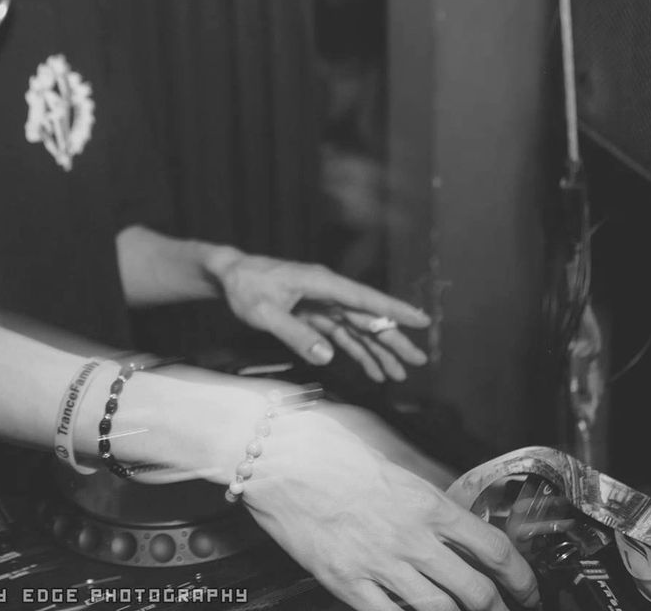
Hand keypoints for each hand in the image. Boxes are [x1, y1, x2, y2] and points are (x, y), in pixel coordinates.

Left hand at [208, 249, 430, 379]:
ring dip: (378, 351)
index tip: (420, 320)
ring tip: (399, 376)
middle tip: (418, 362)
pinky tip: (372, 370)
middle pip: (367, 317)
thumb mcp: (264, 313)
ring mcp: (323, 303)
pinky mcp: (315, 314)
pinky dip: (357, 352)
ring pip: (358, 329)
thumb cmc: (245, 287)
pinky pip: (342, 334)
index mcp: (322, 283)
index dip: (394, 310)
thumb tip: (327, 357)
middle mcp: (328, 291)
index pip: (365, 299)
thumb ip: (295, 334)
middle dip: (393, 340)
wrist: (229, 274)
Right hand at [242, 405, 540, 610]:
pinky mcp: (345, 581)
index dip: (521, 577)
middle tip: (504, 610)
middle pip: (476, 592)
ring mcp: (378, 564)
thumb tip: (446, 492)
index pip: (493, 548)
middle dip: (498, 607)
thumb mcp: (384, 449)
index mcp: (424, 500)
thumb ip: (420, 477)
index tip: (527, 588)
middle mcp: (410, 537)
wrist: (270, 454)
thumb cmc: (320, 443)